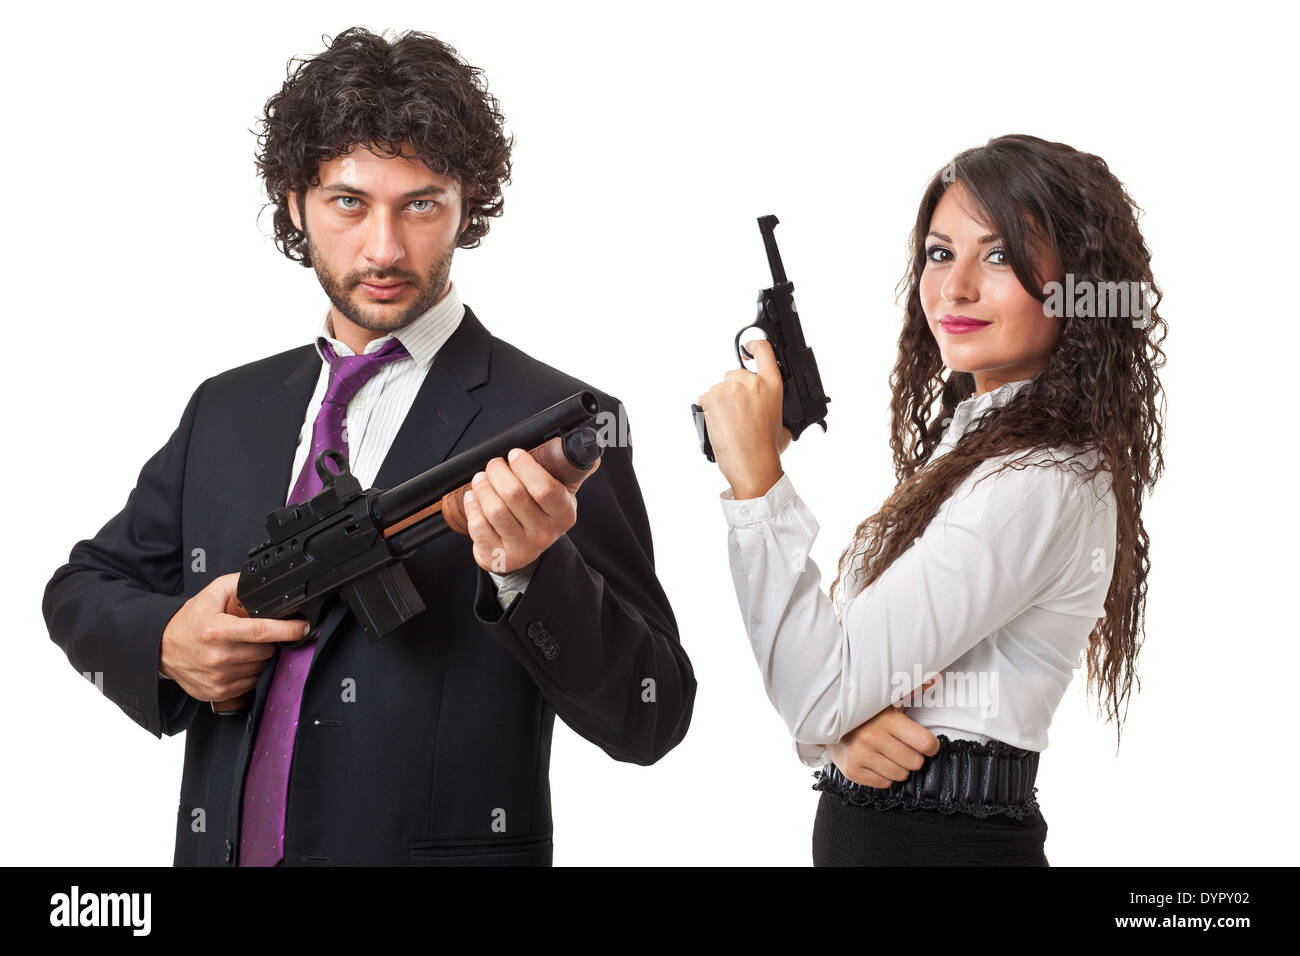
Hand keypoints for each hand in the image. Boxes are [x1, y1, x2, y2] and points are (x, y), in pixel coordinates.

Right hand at [159, 572, 309, 703]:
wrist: (162, 649)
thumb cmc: (189, 621)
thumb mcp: (211, 594)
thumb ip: (238, 585)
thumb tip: (265, 582)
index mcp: (216, 631)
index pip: (261, 632)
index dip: (287, 630)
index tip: (303, 627)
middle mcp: (218, 656)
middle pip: (266, 650)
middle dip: (268, 642)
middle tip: (255, 636)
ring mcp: (219, 677)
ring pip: (261, 667)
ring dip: (259, 657)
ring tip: (242, 648)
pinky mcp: (219, 691)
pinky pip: (251, 682)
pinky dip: (249, 671)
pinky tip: (236, 662)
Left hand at [462, 447, 600, 573]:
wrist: (524, 550)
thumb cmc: (541, 514)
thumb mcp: (562, 494)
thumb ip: (573, 472)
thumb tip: (591, 451)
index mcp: (564, 514)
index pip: (545, 489)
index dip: (525, 467)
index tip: (515, 454)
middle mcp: (544, 533)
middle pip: (514, 494)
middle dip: (498, 471)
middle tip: (494, 464)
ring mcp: (521, 547)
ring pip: (494, 509)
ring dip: (483, 487)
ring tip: (481, 478)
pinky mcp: (498, 556)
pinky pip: (479, 526)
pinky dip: (472, 506)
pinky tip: (474, 497)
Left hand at [695, 338, 791, 498]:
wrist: (752, 465)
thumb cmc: (767, 450)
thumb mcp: (783, 424)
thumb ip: (775, 408)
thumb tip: (771, 412)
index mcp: (772, 385)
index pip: (764, 351)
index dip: (754, 345)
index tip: (748, 345)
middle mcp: (752, 383)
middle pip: (733, 374)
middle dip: (732, 391)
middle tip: (737, 414)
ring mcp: (730, 389)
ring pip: (717, 389)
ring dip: (719, 403)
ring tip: (729, 424)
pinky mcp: (713, 399)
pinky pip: (704, 399)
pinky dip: (707, 411)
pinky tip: (718, 425)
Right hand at [827, 677, 940, 787]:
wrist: (829, 719)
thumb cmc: (867, 710)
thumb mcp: (889, 697)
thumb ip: (914, 689)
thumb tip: (937, 677)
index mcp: (887, 719)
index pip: (925, 744)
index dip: (930, 745)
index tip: (926, 743)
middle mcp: (872, 738)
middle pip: (915, 762)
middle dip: (914, 756)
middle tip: (904, 746)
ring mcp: (860, 756)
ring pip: (900, 775)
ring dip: (899, 767)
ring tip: (890, 754)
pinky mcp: (852, 771)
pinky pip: (884, 784)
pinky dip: (884, 775)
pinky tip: (877, 761)